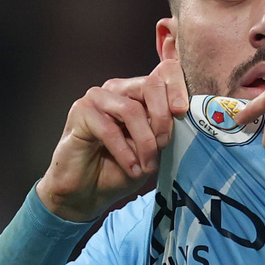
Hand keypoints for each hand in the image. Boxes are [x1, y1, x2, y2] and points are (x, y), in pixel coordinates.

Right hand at [36, 59, 188, 220]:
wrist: (88, 192)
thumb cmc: (120, 168)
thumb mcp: (152, 149)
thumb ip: (164, 129)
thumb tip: (180, 115)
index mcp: (139, 92)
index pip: (164, 72)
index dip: (178, 86)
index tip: (183, 111)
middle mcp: (119, 89)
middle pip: (151, 85)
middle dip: (163, 118)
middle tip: (165, 145)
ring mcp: (98, 98)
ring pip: (131, 109)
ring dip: (145, 141)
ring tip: (148, 165)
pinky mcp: (81, 113)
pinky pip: (109, 129)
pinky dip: (125, 152)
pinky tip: (132, 168)